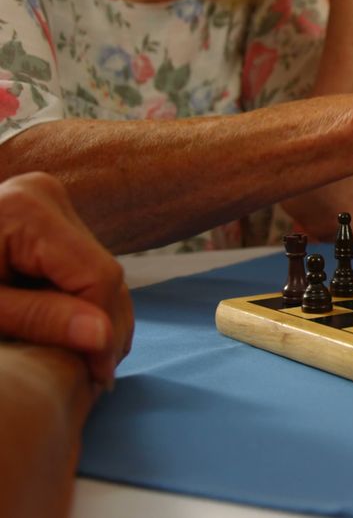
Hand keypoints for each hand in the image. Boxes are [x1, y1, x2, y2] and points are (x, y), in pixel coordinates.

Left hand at [0, 173, 133, 386]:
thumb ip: (40, 319)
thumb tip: (104, 339)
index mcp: (28, 210)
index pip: (96, 276)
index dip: (104, 330)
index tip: (97, 377)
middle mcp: (47, 195)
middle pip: (102, 272)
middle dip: (103, 326)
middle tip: (93, 378)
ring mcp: (48, 202)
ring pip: (98, 271)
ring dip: (94, 318)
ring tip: (82, 362)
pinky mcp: (46, 216)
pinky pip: (80, 265)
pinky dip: (78, 302)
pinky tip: (66, 333)